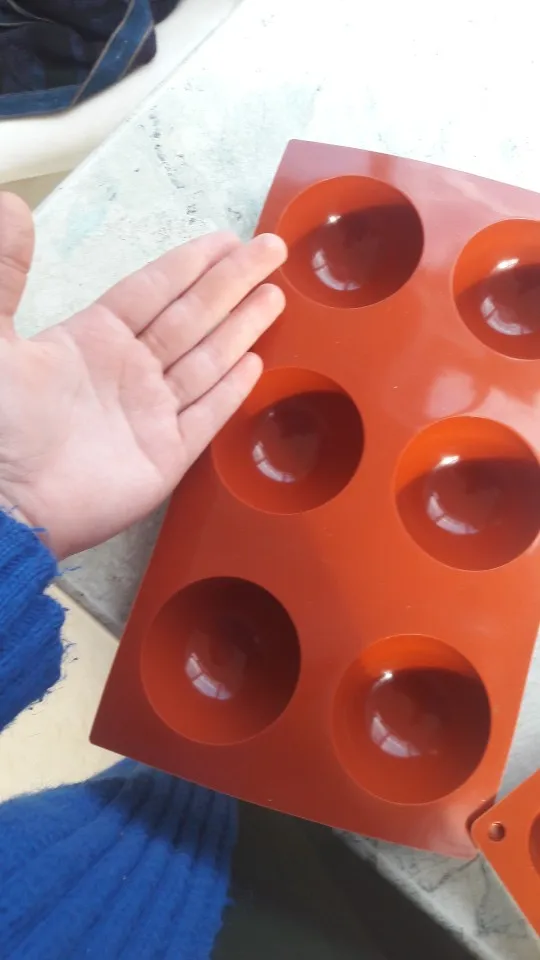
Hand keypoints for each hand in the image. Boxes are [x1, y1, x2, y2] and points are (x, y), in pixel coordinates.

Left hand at [0, 193, 286, 558]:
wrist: (6, 502)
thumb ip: (4, 273)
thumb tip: (11, 202)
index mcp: (92, 339)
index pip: (152, 290)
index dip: (189, 263)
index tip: (226, 238)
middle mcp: (128, 371)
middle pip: (191, 317)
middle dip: (232, 282)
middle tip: (271, 249)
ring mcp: (150, 414)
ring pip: (207, 360)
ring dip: (241, 327)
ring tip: (275, 294)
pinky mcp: (165, 456)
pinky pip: (207, 415)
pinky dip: (231, 390)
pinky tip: (257, 362)